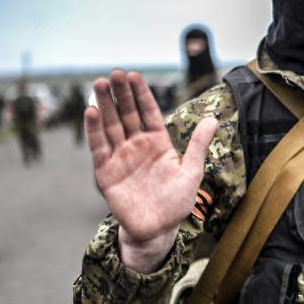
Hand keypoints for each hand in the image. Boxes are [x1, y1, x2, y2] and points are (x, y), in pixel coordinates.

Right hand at [86, 70, 217, 271]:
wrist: (158, 229)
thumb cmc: (176, 202)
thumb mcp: (192, 171)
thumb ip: (198, 145)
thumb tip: (212, 119)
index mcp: (158, 143)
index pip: (148, 112)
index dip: (141, 94)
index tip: (135, 75)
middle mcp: (137, 146)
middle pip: (127, 114)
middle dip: (121, 94)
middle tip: (115, 73)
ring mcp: (120, 157)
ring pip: (111, 126)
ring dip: (105, 105)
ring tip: (100, 84)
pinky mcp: (106, 172)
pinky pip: (99, 148)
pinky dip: (94, 130)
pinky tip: (91, 112)